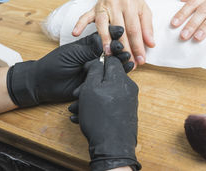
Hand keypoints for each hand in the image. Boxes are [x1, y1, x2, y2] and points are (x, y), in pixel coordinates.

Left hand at [6, 26, 131, 106]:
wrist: (43, 83)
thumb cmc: (54, 64)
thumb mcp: (72, 54)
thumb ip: (89, 49)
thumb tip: (104, 40)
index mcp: (88, 44)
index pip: (103, 37)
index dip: (112, 33)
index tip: (121, 30)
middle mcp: (94, 55)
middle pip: (111, 49)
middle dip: (119, 47)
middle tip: (125, 47)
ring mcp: (97, 68)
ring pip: (113, 63)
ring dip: (121, 60)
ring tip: (129, 58)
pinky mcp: (97, 80)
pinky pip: (110, 76)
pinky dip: (120, 72)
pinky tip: (128, 69)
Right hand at [68, 56, 140, 170]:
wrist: (112, 145)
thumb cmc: (100, 116)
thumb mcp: (91, 88)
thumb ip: (94, 70)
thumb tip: (99, 60)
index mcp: (121, 78)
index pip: (111, 60)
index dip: (97, 63)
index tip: (86, 71)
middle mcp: (128, 87)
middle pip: (107, 78)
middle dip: (90, 85)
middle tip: (77, 95)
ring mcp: (128, 100)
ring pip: (106, 93)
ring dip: (90, 99)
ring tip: (76, 109)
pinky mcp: (126, 112)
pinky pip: (109, 104)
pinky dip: (96, 108)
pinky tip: (82, 117)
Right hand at [73, 0, 154, 65]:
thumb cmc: (132, 0)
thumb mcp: (144, 10)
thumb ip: (147, 28)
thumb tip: (151, 44)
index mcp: (130, 5)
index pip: (134, 29)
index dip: (137, 46)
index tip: (140, 59)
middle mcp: (116, 5)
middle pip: (119, 29)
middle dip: (124, 48)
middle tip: (127, 62)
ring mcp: (103, 6)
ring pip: (102, 24)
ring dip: (105, 40)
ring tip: (108, 53)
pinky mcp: (94, 8)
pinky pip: (85, 16)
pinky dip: (80, 24)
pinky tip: (76, 33)